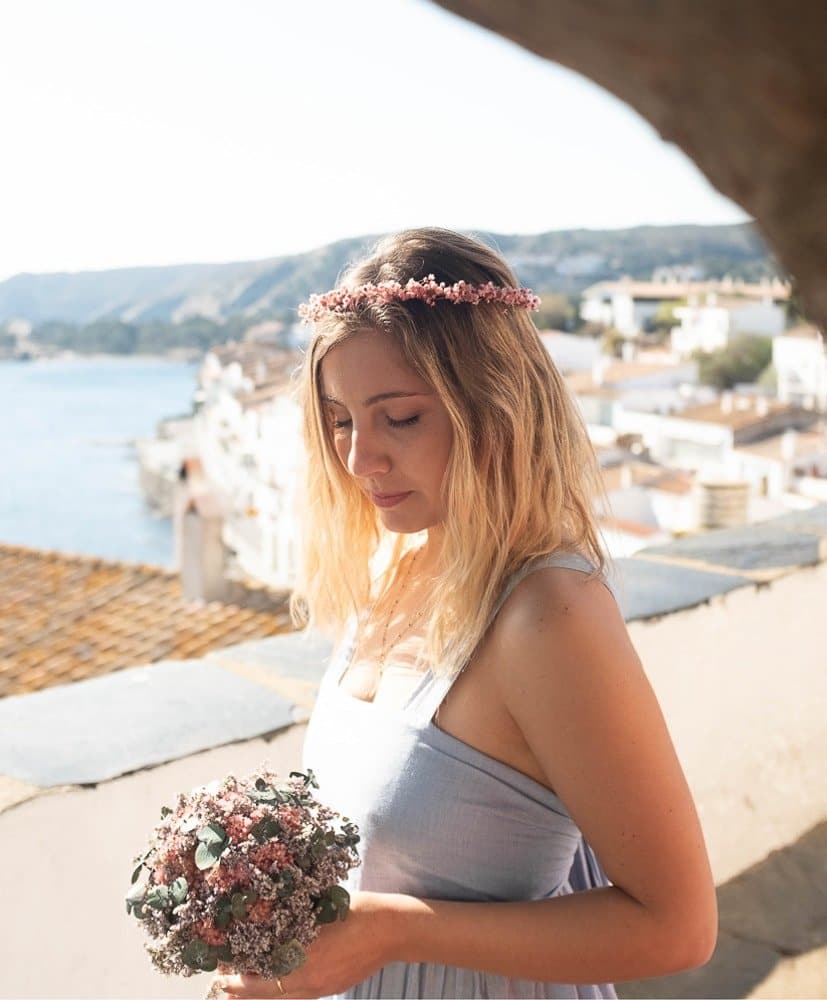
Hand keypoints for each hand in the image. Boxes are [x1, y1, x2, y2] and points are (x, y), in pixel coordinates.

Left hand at [211, 891, 405, 998]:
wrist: (393, 929)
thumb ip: (295, 916)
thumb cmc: (358, 910)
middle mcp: (311, 979)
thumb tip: (267, 912)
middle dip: (241, 990)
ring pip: (282, 998)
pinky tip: (275, 983)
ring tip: (238, 990)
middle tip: (222, 983)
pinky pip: (299, 995)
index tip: (220, 967)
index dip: (238, 974)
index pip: (261, 974)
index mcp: (305, 958)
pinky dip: (281, 992)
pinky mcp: (332, 987)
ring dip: (259, 994)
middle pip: (267, 993)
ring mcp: (322, 987)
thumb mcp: (322, 907)